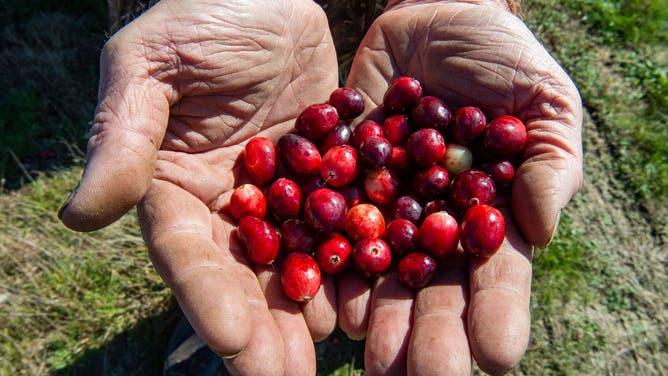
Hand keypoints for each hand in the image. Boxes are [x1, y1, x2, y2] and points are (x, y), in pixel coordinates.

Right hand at [58, 1, 338, 373]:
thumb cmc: (197, 18)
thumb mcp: (148, 65)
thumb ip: (122, 137)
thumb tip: (80, 216)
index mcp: (178, 188)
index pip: (187, 253)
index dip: (205, 297)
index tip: (230, 340)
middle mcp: (230, 205)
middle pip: (244, 277)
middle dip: (262, 330)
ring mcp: (284, 195)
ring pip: (297, 263)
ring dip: (311, 311)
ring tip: (328, 356)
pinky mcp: (329, 176)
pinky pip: (345, 222)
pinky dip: (357, 260)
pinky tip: (373, 297)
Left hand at [342, 1, 582, 373]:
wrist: (433, 19)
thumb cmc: (499, 57)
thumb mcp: (542, 99)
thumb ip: (548, 163)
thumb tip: (538, 229)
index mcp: (486, 215)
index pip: (496, 275)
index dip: (497, 313)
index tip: (497, 355)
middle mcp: (432, 224)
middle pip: (432, 290)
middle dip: (427, 334)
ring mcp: (383, 208)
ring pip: (378, 273)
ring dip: (372, 316)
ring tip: (367, 355)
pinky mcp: (339, 182)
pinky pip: (329, 226)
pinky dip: (325, 260)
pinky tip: (321, 297)